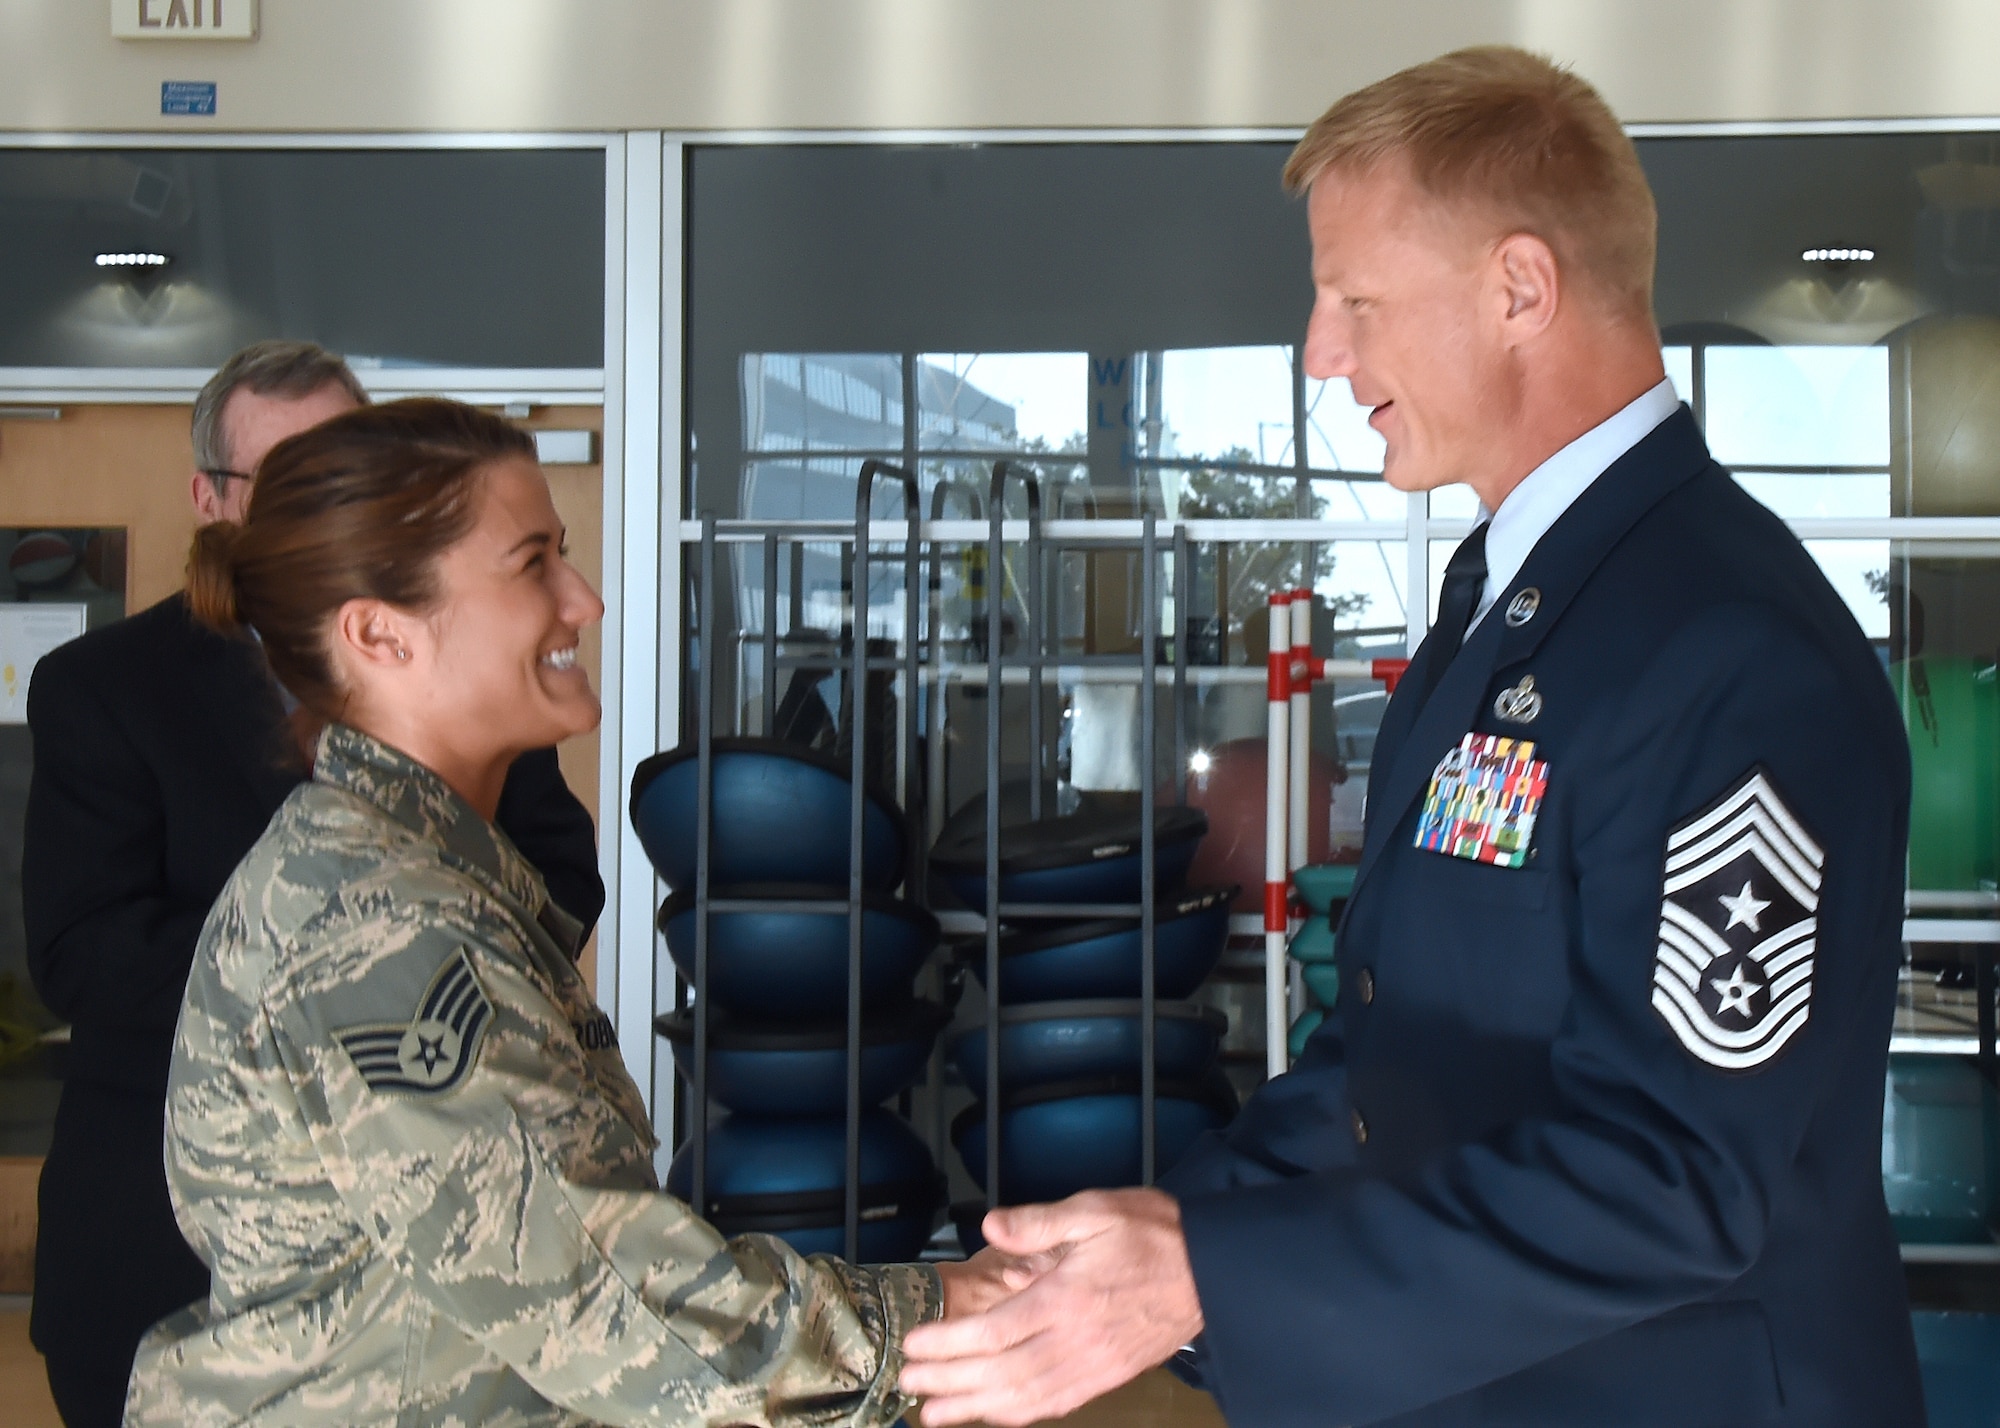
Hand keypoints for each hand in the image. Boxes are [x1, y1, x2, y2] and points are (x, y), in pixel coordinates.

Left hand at [900, 1189, 1201, 1425]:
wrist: (1210, 1271)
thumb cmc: (1152, 1234)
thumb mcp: (1095, 1209)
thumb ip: (1039, 1221)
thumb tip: (990, 1224)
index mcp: (1066, 1297)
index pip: (994, 1331)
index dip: (948, 1344)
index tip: (914, 1346)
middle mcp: (1075, 1340)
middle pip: (999, 1372)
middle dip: (948, 1382)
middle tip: (907, 1384)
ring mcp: (1092, 1366)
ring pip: (1023, 1398)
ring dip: (974, 1408)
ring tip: (933, 1414)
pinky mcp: (1106, 1378)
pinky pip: (1054, 1404)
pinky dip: (1018, 1414)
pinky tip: (993, 1414)